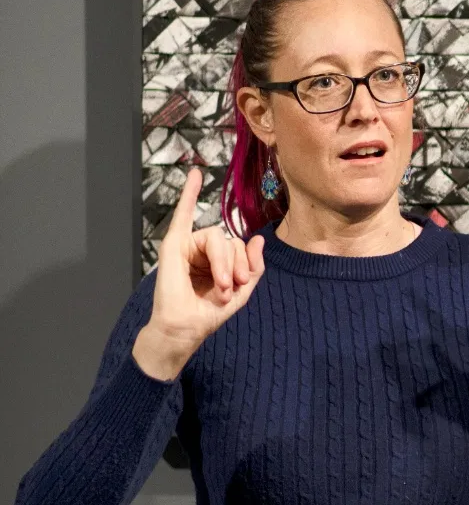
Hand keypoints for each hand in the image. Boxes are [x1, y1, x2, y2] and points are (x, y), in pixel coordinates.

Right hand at [133, 167, 265, 380]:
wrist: (185, 328)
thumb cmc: (208, 312)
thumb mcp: (242, 290)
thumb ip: (254, 266)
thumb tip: (258, 239)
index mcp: (218, 259)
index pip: (240, 246)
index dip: (246, 262)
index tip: (242, 283)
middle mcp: (202, 250)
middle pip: (230, 240)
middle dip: (235, 264)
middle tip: (229, 286)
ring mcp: (187, 245)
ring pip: (217, 237)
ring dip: (223, 262)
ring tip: (219, 284)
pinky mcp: (174, 245)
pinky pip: (183, 215)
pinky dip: (189, 194)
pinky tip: (195, 175)